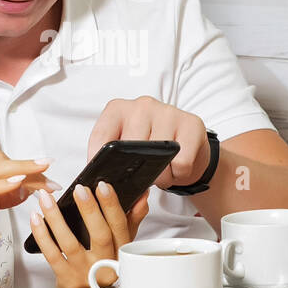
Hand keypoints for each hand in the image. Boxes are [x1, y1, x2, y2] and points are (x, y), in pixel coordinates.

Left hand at [29, 181, 150, 287]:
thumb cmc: (103, 263)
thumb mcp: (120, 243)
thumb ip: (132, 218)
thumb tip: (142, 195)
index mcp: (122, 252)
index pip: (121, 226)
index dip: (112, 205)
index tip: (103, 185)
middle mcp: (106, 264)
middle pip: (100, 236)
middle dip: (90, 210)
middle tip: (79, 189)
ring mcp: (85, 273)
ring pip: (70, 243)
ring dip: (56, 218)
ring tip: (46, 198)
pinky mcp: (66, 279)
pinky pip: (52, 255)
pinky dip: (42, 235)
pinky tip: (36, 217)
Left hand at [87, 96, 209, 189]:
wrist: (188, 143)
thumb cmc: (152, 144)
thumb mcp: (125, 144)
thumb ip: (109, 155)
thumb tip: (97, 181)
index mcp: (118, 109)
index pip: (101, 138)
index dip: (99, 162)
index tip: (103, 179)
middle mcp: (141, 105)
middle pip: (130, 149)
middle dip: (135, 172)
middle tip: (143, 174)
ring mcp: (167, 112)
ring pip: (157, 157)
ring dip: (160, 176)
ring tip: (162, 170)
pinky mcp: (191, 124)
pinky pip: (181, 162)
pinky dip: (179, 173)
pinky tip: (177, 166)